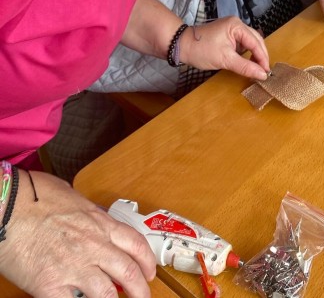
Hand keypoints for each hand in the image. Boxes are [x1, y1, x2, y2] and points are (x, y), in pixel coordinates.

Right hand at [0, 171, 155, 297]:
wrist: (8, 206)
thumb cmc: (34, 195)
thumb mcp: (73, 197)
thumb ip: (87, 212)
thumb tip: (90, 215)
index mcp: (99, 223)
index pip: (135, 244)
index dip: (147, 261)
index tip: (149, 271)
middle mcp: (93, 245)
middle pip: (129, 272)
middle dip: (141, 289)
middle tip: (143, 296)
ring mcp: (74, 267)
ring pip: (108, 294)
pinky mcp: (51, 285)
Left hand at [180, 17, 269, 79]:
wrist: (180, 46)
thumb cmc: (201, 50)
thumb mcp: (225, 60)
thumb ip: (245, 67)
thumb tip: (263, 75)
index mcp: (237, 25)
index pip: (256, 42)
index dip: (262, 58)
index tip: (266, 72)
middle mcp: (237, 24)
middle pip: (255, 40)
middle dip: (260, 56)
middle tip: (264, 72)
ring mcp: (232, 29)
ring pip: (250, 43)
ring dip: (254, 55)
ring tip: (257, 69)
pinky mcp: (227, 36)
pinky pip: (242, 44)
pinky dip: (246, 54)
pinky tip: (248, 63)